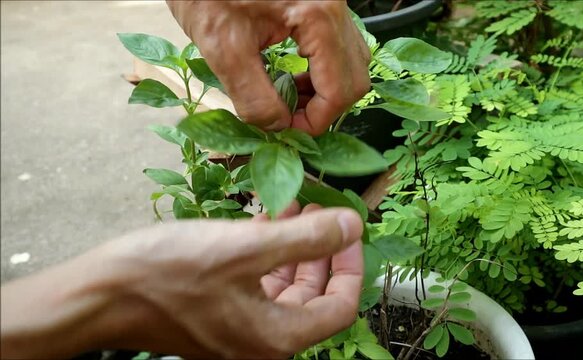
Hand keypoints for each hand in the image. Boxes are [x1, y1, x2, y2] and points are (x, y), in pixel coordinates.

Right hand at [1, 205, 363, 358]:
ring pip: (283, 288)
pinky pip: (254, 285)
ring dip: (293, 249)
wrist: (98, 296)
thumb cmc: (168, 274)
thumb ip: (304, 240)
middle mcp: (261, 341)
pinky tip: (262, 222)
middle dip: (320, 251)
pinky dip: (265, 256)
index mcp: (276, 336)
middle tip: (320, 212)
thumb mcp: (244, 249)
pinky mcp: (215, 315)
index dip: (350, 265)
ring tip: (293, 208)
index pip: (339, 306)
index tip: (347, 228)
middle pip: (312, 297)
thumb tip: (352, 226)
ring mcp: (236, 330)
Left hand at [167, 0, 370, 134]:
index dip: (315, 121)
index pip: (339, 89)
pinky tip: (291, 77)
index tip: (285, 131)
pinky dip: (319, 71)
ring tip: (287, 100)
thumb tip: (277, 127)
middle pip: (354, 78)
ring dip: (324, 91)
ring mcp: (331, 4)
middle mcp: (335, 7)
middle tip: (288, 118)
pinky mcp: (320, 4)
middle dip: (324, 107)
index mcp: (318, 16)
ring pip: (349, 63)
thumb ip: (254, 97)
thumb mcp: (223, 49)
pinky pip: (336, 48)